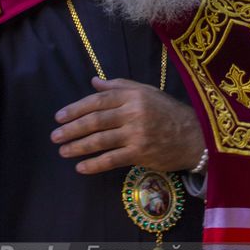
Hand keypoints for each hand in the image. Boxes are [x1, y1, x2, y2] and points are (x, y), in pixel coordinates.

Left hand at [51, 77, 205, 174]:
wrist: (194, 136)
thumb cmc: (167, 112)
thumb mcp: (146, 92)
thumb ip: (119, 86)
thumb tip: (93, 82)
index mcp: (133, 95)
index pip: (98, 101)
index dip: (76, 109)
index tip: (59, 117)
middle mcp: (133, 113)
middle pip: (96, 120)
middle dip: (72, 129)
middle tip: (55, 136)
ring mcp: (137, 134)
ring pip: (101, 140)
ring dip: (78, 146)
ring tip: (63, 151)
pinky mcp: (140, 153)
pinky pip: (112, 159)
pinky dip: (94, 164)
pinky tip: (81, 168)